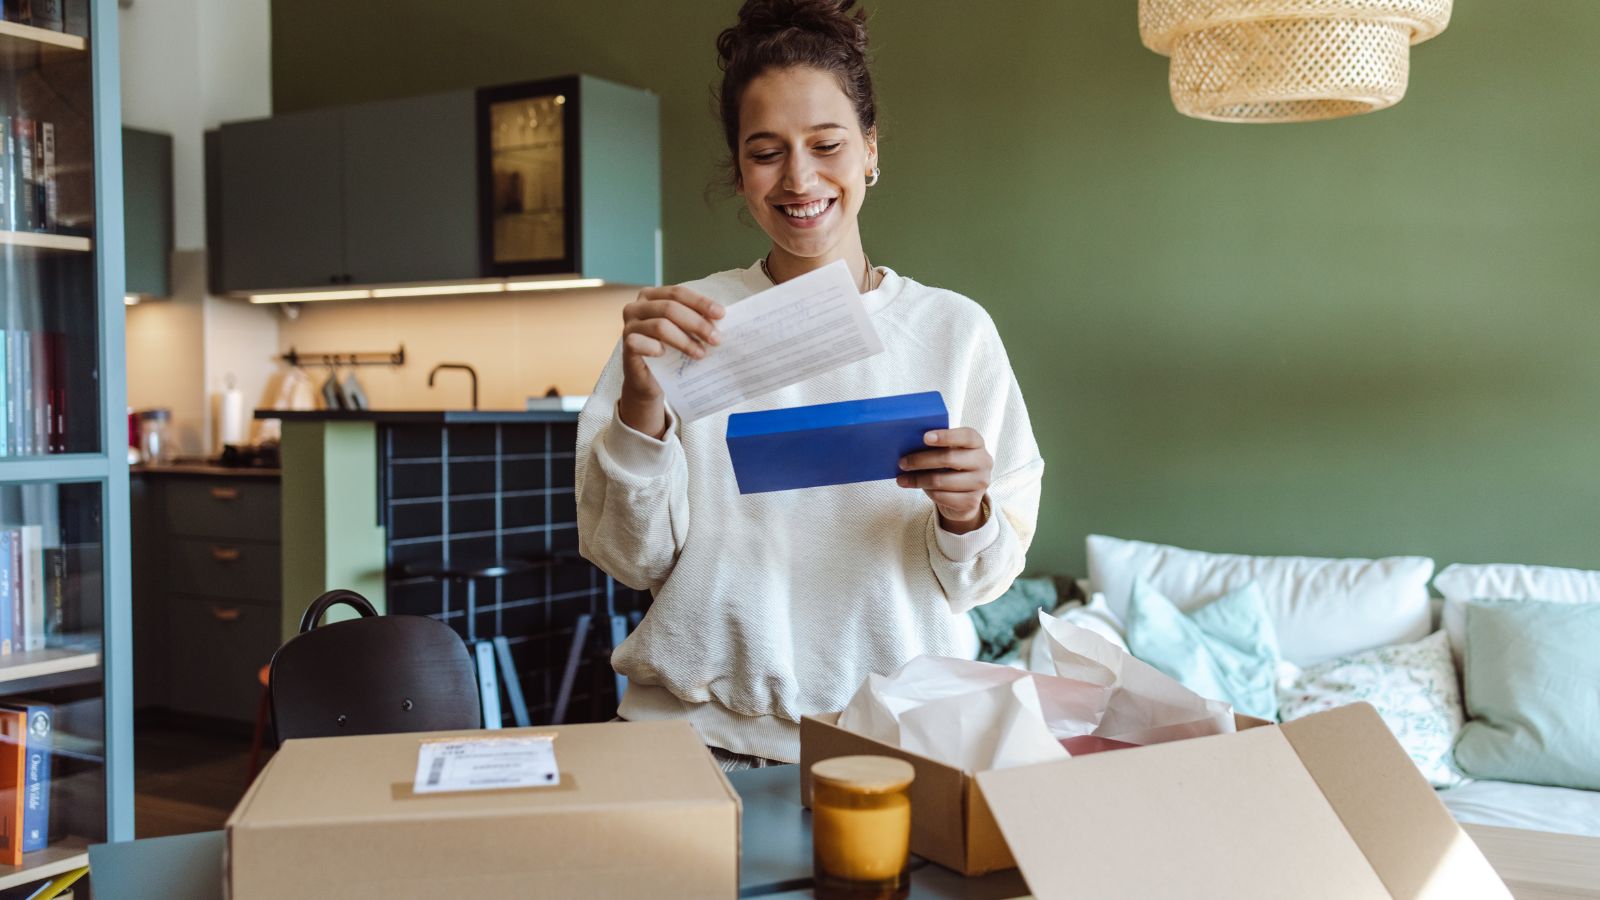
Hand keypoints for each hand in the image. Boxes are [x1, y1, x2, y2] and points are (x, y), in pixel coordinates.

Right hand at [618, 286, 724, 437]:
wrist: (651, 380)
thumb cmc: (671, 351)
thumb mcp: (684, 332)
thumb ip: (695, 321)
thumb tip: (721, 320)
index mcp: (651, 296)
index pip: (678, 292)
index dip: (700, 302)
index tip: (721, 315)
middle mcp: (636, 307)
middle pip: (670, 308)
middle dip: (697, 323)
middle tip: (716, 338)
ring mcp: (628, 326)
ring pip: (660, 326)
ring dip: (684, 340)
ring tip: (701, 353)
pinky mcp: (625, 346)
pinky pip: (639, 343)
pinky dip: (655, 348)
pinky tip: (665, 354)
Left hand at [897, 427, 992, 533]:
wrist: (964, 496)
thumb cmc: (952, 467)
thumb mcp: (949, 452)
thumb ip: (937, 446)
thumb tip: (908, 444)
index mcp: (977, 443)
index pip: (966, 436)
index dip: (945, 436)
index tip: (925, 437)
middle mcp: (983, 462)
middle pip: (949, 458)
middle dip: (921, 460)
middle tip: (902, 462)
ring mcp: (980, 483)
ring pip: (941, 480)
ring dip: (917, 479)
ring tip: (902, 479)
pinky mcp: (972, 501)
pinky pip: (941, 496)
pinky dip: (927, 492)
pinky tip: (918, 488)